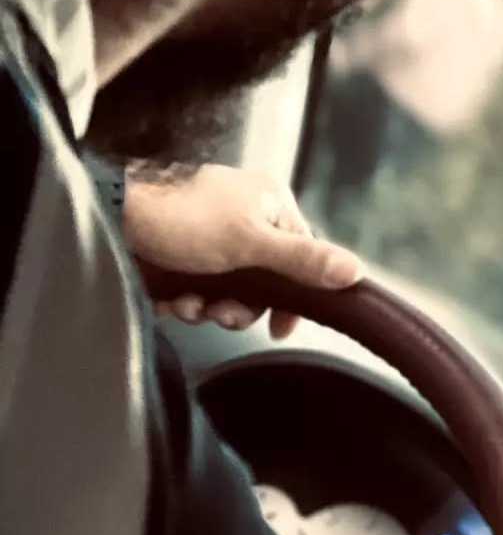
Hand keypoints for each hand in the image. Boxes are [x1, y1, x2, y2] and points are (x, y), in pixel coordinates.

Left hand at [123, 163, 362, 338]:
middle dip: (241, 306)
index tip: (280, 327)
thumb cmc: (184, 217)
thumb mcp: (251, 242)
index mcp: (270, 206)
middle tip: (222, 312)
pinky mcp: (182, 258)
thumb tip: (357, 271)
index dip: (293, 296)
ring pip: (228, 291)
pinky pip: (198, 292)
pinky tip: (172, 300)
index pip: (301, 257)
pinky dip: (186, 303)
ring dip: (209, 307)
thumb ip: (304, 260)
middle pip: (264, 282)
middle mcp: (244, 221)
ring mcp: (211, 240)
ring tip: (191, 304)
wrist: (112, 217)